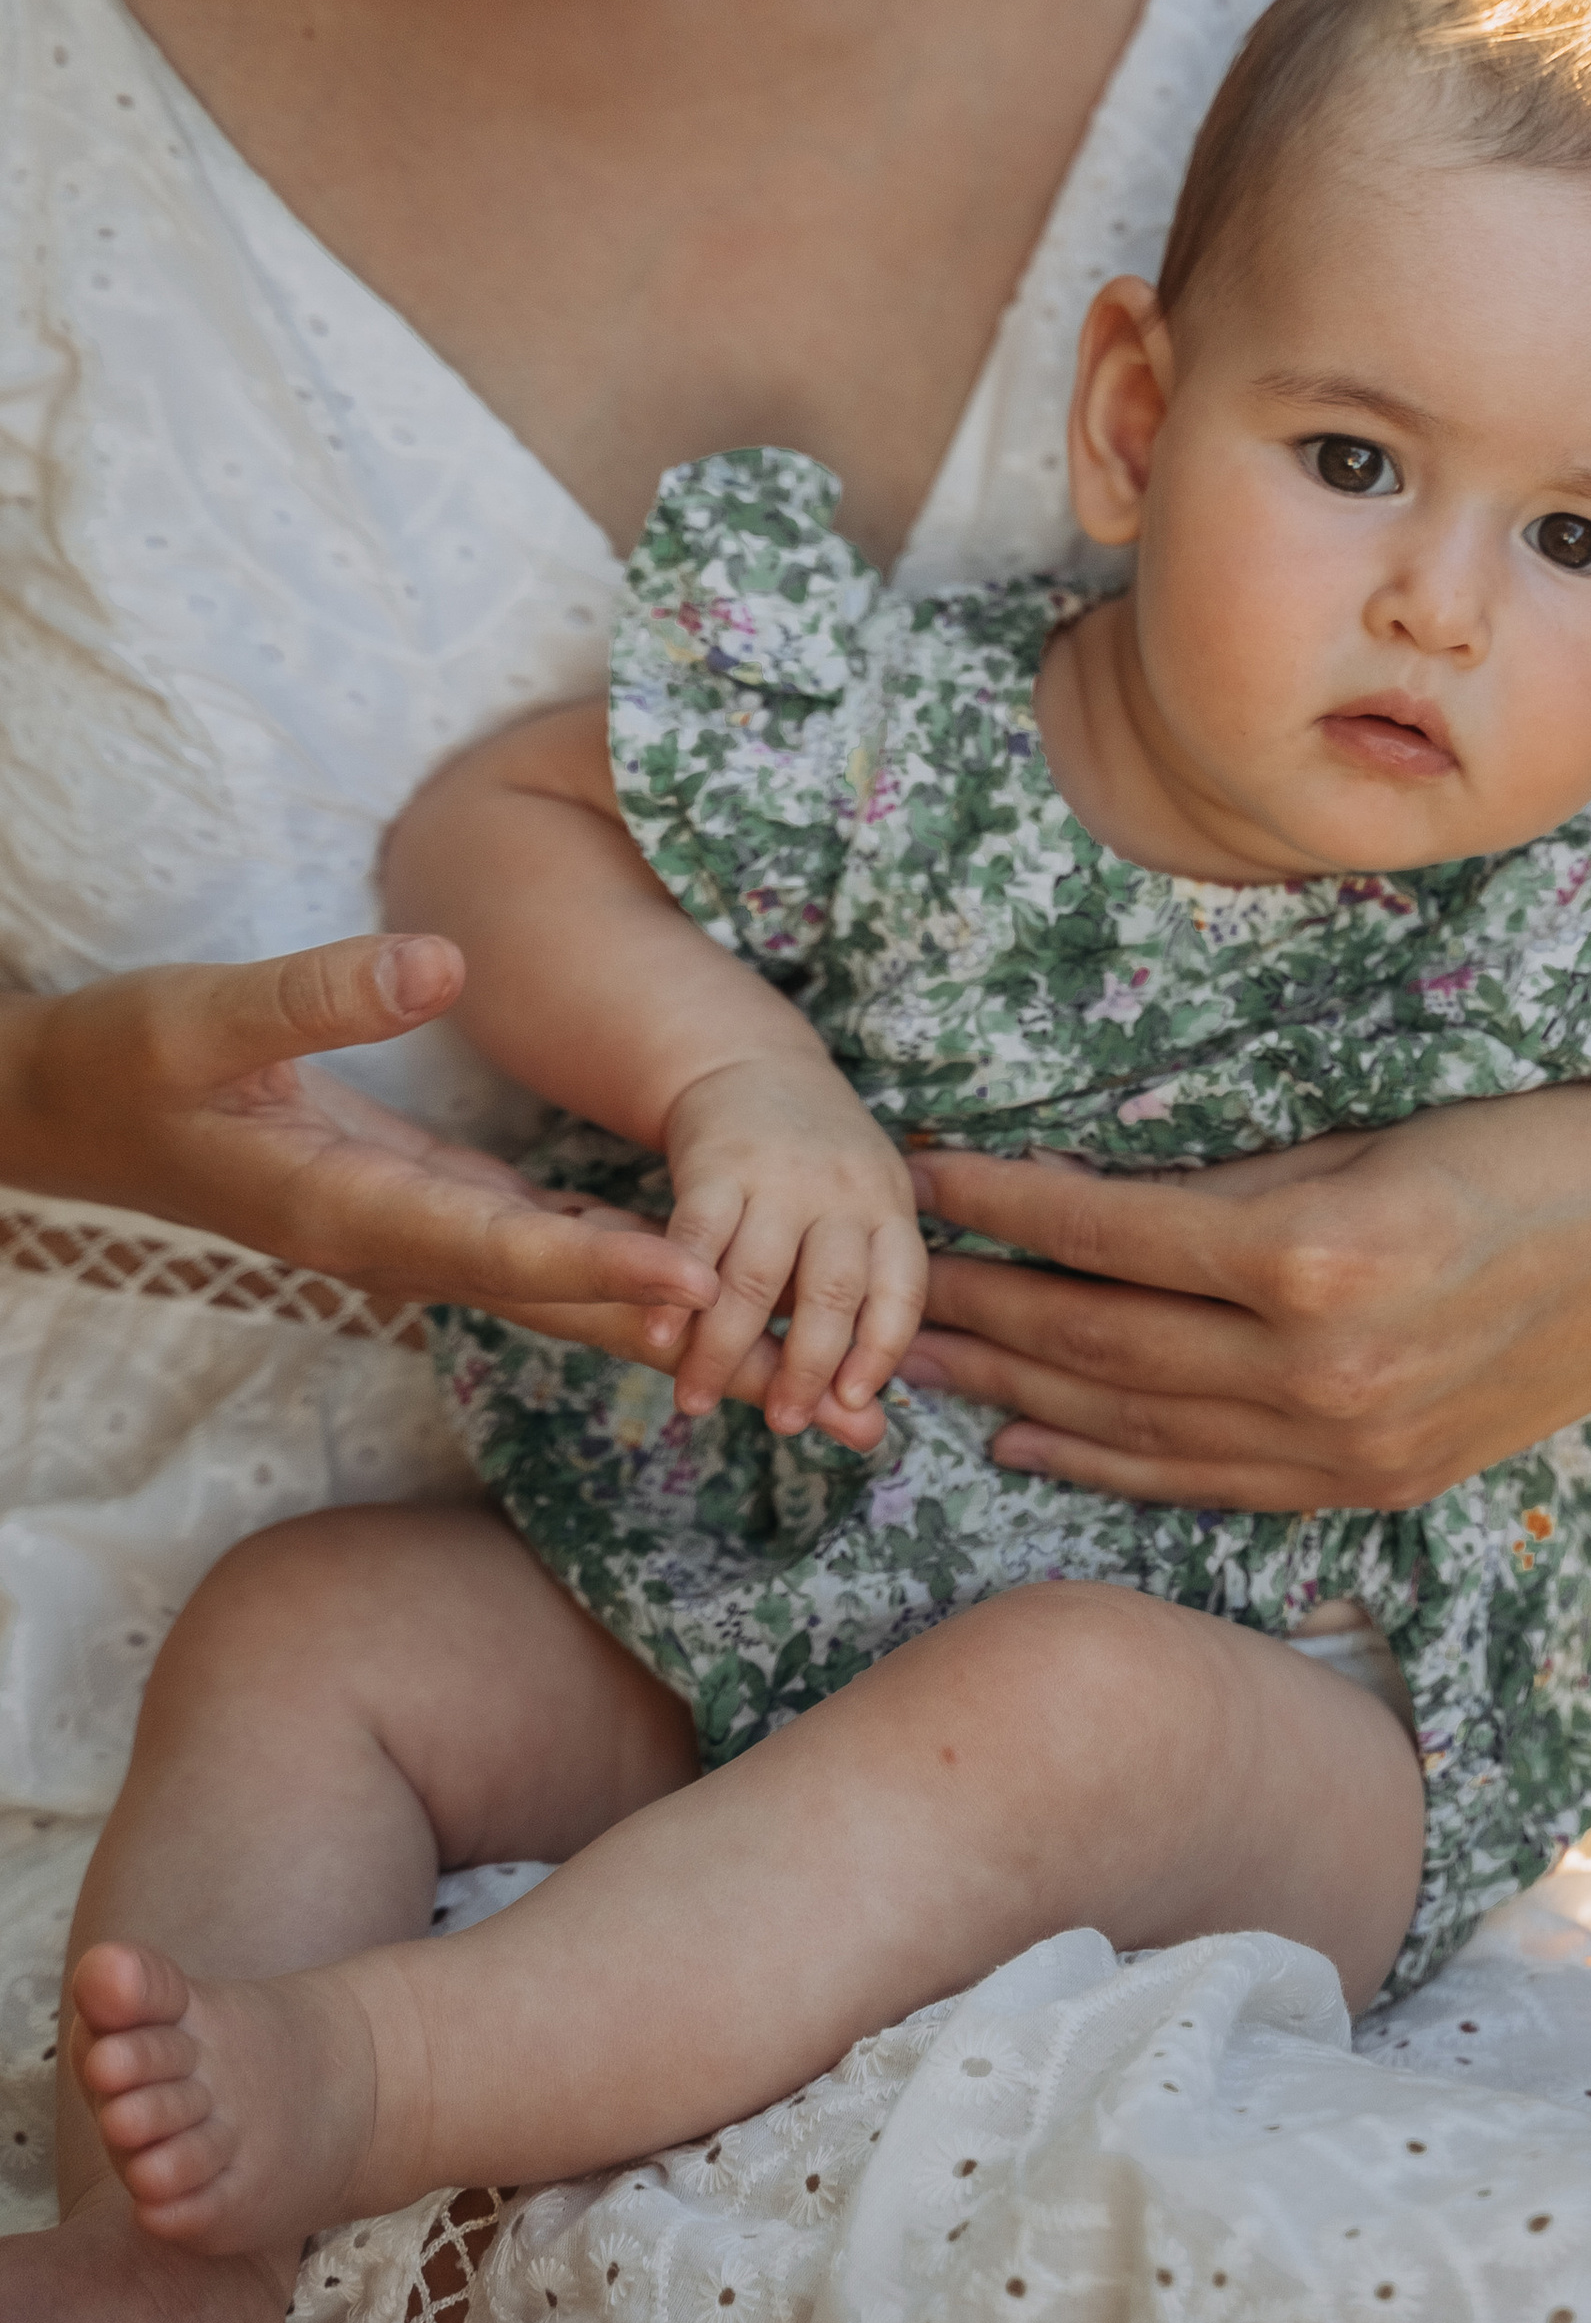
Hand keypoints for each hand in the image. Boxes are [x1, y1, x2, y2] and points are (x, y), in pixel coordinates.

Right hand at [0, 937, 716, 1330]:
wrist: (70, 1111)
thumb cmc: (124, 1062)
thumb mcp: (199, 1013)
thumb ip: (316, 993)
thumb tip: (439, 964)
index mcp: (343, 1207)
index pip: (494, 1248)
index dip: (597, 1266)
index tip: (696, 1278)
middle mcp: (389, 1237)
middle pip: (549, 1297)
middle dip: (663, 1326)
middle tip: (787, 1359)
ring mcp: (405, 1227)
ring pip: (550, 1282)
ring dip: (652, 1305)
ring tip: (772, 1330)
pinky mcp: (415, 1202)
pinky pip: (530, 1245)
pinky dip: (607, 1258)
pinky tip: (686, 1259)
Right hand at [653, 1055, 928, 1446]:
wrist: (754, 1068)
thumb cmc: (814, 1176)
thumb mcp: (857, 1217)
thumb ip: (855, 1308)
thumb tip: (866, 1419)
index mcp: (889, 1209)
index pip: (901, 1290)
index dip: (881, 1351)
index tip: (856, 1409)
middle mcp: (844, 1192)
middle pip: (831, 1293)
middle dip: (805, 1369)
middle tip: (781, 1427)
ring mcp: (781, 1176)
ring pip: (756, 1276)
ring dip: (725, 1348)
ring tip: (697, 1401)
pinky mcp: (717, 1164)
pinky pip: (695, 1237)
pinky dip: (674, 1293)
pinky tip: (656, 1340)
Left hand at [895, 1066, 1590, 1511]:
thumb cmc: (1535, 1132)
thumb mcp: (1378, 1127)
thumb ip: (1238, 1177)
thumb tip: (1085, 1192)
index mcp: (1323, 1253)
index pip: (1108, 1231)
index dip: (998, 1199)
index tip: (914, 1168)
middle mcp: (1329, 1367)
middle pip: (1100, 1341)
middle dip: (975, 1305)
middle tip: (875, 1278)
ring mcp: (1355, 1444)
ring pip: (1138, 1424)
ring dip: (1013, 1388)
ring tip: (912, 1355)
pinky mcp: (1379, 1481)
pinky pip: (1210, 1483)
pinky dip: (1106, 1465)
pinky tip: (1025, 1439)